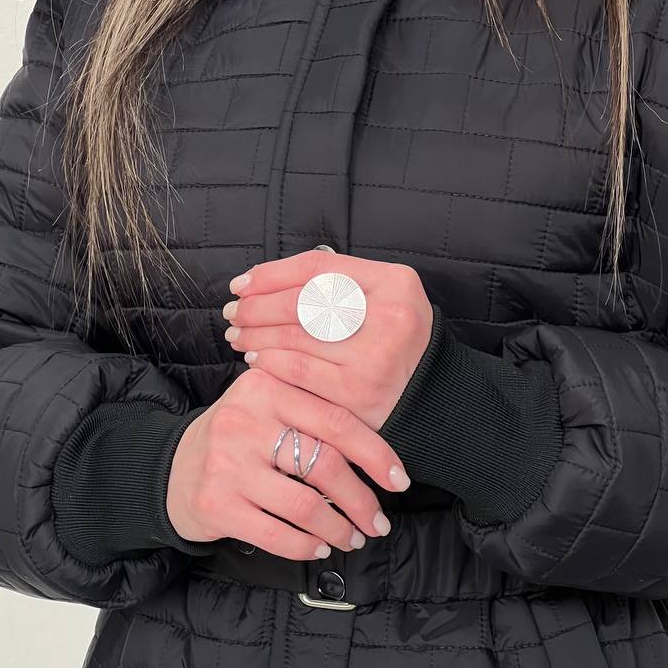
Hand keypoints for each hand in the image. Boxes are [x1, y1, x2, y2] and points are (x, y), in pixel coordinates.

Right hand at [166, 364, 410, 559]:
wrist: (171, 470)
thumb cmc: (238, 441)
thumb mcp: (268, 409)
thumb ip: (313, 416)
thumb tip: (380, 458)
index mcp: (267, 386)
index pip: (337, 421)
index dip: (376, 454)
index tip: (399, 480)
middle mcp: (244, 420)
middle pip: (325, 465)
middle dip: (361, 501)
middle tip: (377, 522)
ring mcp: (227, 463)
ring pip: (305, 504)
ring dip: (339, 529)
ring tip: (353, 538)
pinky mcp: (216, 504)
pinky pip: (277, 534)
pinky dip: (307, 546)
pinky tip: (320, 547)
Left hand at [220, 251, 433, 429]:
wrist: (432, 398)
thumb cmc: (395, 345)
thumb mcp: (384, 300)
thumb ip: (338, 286)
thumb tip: (264, 283)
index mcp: (395, 283)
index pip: (317, 269)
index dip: (271, 274)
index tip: (243, 284)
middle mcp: (389, 316)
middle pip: (302, 302)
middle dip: (257, 307)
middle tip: (234, 313)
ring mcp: (375, 357)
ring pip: (295, 337)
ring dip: (257, 336)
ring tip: (240, 336)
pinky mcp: (359, 393)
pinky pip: (299, 371)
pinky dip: (270, 363)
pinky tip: (257, 360)